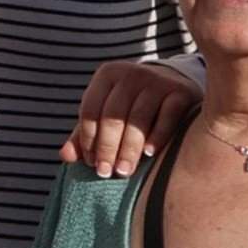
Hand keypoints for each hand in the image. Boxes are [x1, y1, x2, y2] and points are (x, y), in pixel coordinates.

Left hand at [64, 56, 202, 176]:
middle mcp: (132, 73)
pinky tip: (149, 154)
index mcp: (107, 75)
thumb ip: (85, 133)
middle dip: (107, 148)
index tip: (91, 164)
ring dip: (129, 149)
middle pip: (113, 116)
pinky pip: (167, 117)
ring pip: (138, 119)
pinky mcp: (181, 92)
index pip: (90, 110)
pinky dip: (157, 136)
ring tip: (124, 171)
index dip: (88, 139)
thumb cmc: (131, 106)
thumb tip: (65, 156)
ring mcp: (158, 81)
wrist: (174, 87)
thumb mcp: (106, 113)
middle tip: (106, 173)